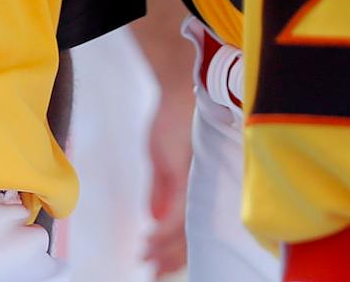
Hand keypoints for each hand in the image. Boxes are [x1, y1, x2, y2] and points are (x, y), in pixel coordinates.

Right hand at [143, 82, 193, 274]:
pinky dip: (165, 232)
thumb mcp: (161, 157)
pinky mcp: (186, 174)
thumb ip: (160, 190)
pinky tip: (150, 240)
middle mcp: (201, 185)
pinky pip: (179, 214)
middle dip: (170, 256)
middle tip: (153, 271)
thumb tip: (154, 219)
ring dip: (165, 249)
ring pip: (185, 229)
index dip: (175, 248)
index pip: (189, 226)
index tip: (157, 264)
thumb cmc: (173, 116)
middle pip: (190, 233)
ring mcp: (195, 181)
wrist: (179, 86)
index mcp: (197, 183)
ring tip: (149, 260)